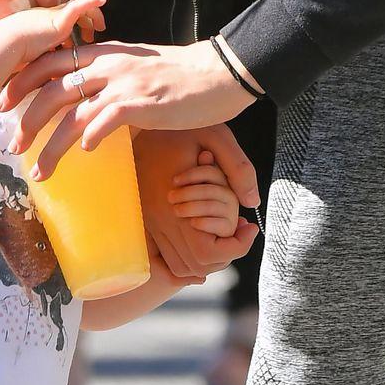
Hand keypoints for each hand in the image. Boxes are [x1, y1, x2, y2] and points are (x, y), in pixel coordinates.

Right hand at [0, 0, 106, 79]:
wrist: (6, 46)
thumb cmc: (11, 59)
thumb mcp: (31, 62)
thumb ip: (42, 67)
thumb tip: (47, 83)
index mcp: (40, 25)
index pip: (61, 23)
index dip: (73, 30)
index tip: (81, 42)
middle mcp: (47, 17)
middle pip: (72, 14)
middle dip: (85, 22)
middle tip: (92, 35)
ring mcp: (54, 16)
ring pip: (79, 8)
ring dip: (92, 16)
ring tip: (101, 27)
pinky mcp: (60, 18)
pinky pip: (80, 6)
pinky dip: (91, 2)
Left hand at [3, 37, 254, 180]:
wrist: (217, 73)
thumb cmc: (179, 76)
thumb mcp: (135, 68)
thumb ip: (108, 81)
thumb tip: (87, 108)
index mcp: (102, 54)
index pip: (49, 62)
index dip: (21, 82)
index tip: (4, 103)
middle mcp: (106, 66)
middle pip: (51, 90)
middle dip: (26, 119)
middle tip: (12, 143)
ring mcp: (122, 84)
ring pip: (72, 114)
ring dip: (51, 145)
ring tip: (39, 171)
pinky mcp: (141, 103)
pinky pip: (104, 121)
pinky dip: (89, 138)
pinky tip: (83, 153)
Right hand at [135, 128, 256, 278]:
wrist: (133, 117)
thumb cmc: (179, 124)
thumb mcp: (216, 137)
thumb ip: (238, 169)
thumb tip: (252, 203)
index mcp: (177, 204)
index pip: (208, 253)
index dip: (235, 248)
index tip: (248, 227)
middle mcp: (160, 221)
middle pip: (195, 266)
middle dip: (224, 255)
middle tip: (240, 231)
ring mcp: (149, 223)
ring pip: (179, 265)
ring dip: (206, 258)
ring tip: (225, 232)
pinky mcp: (143, 220)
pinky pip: (164, 255)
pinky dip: (186, 254)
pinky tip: (203, 232)